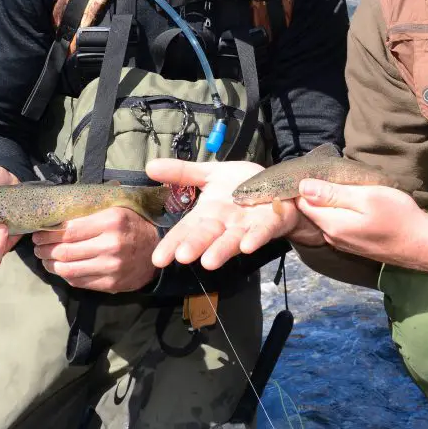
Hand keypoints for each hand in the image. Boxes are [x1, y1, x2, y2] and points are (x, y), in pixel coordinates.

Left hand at [31, 207, 158, 292]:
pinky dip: (64, 275)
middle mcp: (112, 245)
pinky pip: (78, 281)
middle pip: (64, 250)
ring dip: (50, 264)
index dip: (47, 232)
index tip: (38, 232)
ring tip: (45, 257)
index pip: (68, 230)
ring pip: (67, 269)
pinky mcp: (111, 284)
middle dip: (44, 249)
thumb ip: (89, 210)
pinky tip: (60, 267)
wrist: (157, 248)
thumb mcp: (116, 208)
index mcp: (112, 221)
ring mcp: (111, 267)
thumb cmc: (132, 223)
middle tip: (37, 246)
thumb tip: (55, 212)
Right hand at [145, 159, 299, 269]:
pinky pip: (262, 232)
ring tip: (208, 262)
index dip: (172, 243)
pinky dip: (254, 239)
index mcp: (208, 214)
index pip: (185, 230)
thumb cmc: (241, 184)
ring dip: (221, 251)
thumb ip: (182, 172)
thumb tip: (150, 166)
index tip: (157, 259)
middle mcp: (224, 224)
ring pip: (232, 240)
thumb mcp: (209, 174)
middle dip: (195, 246)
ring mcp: (247, 226)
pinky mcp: (270, 223)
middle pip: (207, 236)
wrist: (277, 184)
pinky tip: (246, 246)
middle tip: (181, 257)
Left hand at [295, 180, 427, 273]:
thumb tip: (302, 186)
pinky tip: (351, 201)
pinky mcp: (352, 245)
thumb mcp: (366, 197)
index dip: (305, 184)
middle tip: (330, 172)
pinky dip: (338, 211)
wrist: (422, 244)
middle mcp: (331, 237)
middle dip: (315, 192)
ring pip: (324, 217)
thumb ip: (333, 193)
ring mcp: (341, 243)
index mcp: (331, 224)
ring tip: (341, 184)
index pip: (302, 202)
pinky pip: (335, 224)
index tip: (316, 169)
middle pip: (311, 210)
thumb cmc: (397, 215)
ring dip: (328, 201)